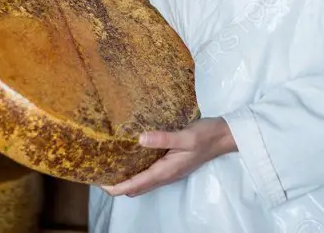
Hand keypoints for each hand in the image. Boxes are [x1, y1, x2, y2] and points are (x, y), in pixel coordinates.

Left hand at [102, 118, 236, 197]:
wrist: (224, 136)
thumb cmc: (206, 136)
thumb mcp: (185, 135)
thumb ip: (163, 138)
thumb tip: (139, 139)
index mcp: (165, 171)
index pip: (135, 185)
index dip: (115, 187)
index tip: (99, 182)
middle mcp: (165, 175)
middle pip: (135, 188)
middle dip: (117, 185)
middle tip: (100, 172)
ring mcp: (169, 172)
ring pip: (142, 182)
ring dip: (126, 179)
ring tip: (111, 166)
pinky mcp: (172, 165)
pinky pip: (149, 174)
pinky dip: (137, 172)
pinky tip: (132, 157)